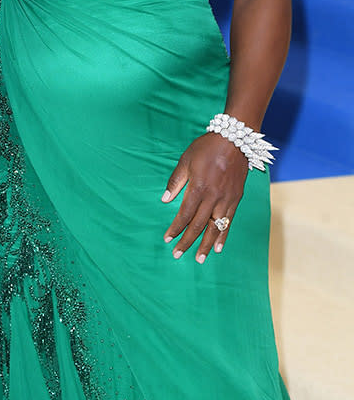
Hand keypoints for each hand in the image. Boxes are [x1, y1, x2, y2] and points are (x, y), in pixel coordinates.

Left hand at [162, 133, 247, 262]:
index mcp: (198, 188)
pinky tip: (218, 247)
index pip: (184, 214)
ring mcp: (226, 200)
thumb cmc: (206, 148)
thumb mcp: (185, 160)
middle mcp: (213, 197)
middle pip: (198, 225)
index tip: (167, 239)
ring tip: (200, 259)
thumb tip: (164, 200)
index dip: (175, 228)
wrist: (234, 140)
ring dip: (206, 245)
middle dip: (187, 241)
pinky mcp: (236, 199)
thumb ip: (176, 181)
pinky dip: (223, 235)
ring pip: (215, 228)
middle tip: (177, 254)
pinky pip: (229, 222)